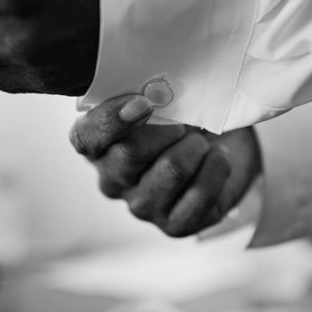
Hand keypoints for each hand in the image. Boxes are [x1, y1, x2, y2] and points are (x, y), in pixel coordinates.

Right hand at [69, 94, 262, 237]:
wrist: (225, 149)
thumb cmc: (186, 119)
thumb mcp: (166, 98)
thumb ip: (150, 92)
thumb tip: (158, 86)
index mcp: (99, 145)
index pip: (86, 137)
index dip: (111, 121)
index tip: (143, 103)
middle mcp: (113, 180)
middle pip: (129, 153)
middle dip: (168, 129)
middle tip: (186, 123)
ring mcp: (143, 206)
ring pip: (170, 170)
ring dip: (196, 148)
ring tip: (203, 143)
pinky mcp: (175, 225)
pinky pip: (199, 197)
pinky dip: (216, 171)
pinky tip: (218, 159)